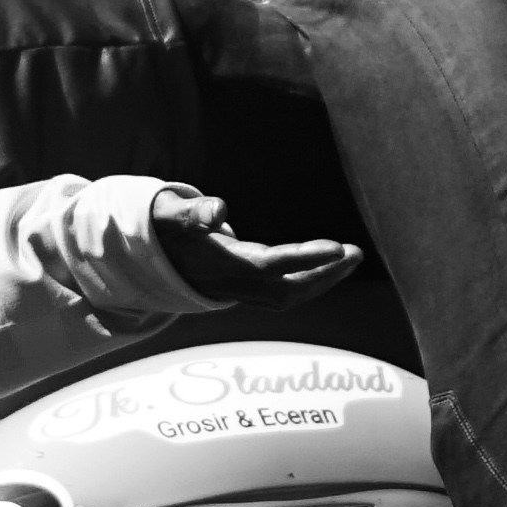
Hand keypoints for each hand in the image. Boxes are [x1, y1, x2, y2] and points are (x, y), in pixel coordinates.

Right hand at [152, 194, 363, 308]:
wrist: (150, 256)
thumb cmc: (164, 227)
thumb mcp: (170, 215)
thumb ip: (192, 211)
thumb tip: (220, 209)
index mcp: (224, 264)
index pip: (271, 265)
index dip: (305, 259)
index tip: (337, 248)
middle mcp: (235, 283)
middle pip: (288, 289)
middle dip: (324, 275)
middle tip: (356, 254)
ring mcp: (241, 292)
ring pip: (289, 297)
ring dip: (322, 282)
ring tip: (351, 259)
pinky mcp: (246, 292)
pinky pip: (284, 295)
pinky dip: (310, 284)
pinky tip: (330, 267)